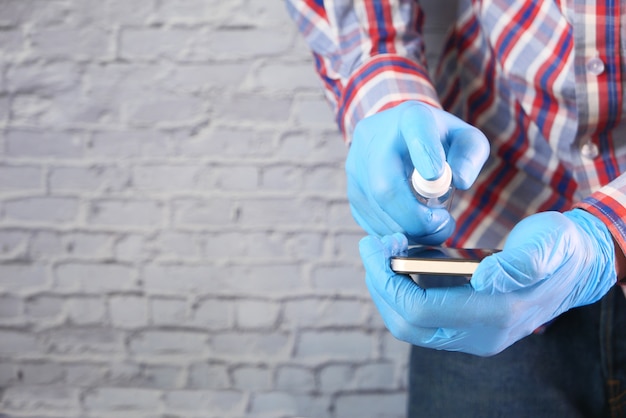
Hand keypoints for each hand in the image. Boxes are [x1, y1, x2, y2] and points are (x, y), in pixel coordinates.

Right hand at [346, 101, 488, 244]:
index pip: (416, 130)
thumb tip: (459, 180)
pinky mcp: (351, 193)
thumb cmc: (437, 142)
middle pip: (385, 184)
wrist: (396, 138)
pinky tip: (414, 227)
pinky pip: (371, 222)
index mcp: (410, 118)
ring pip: (378, 208)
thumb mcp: (464, 139)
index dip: (425, 154)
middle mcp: (373, 139)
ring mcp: (356, 167)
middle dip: (416, 216)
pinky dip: (397, 233)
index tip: (437, 176)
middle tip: (442, 224)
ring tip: (434, 226)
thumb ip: (470, 155)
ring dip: (411, 229)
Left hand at [361, 209, 616, 355]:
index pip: (421, 311)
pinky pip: (421, 316)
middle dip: (380, 285)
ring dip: (387, 289)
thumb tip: (485, 279)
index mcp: (495, 315)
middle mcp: (479, 335)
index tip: (376, 247)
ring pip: (409, 325)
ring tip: (383, 250)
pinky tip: (403, 259)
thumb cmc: (559, 250)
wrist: (576, 266)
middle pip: (406, 325)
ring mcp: (472, 334)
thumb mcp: (548, 245)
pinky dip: (403, 290)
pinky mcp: (466, 325)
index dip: (389, 282)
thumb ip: (520, 264)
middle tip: (372, 246)